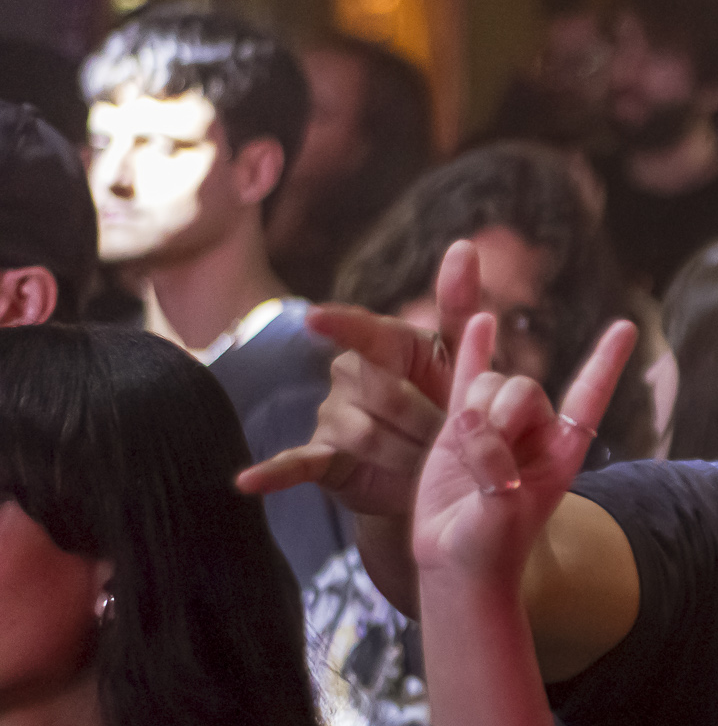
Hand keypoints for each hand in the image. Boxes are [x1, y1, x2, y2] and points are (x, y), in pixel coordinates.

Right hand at [236, 241, 482, 516]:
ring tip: (430, 465)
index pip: (363, 331)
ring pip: (367, 434)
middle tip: (456, 439)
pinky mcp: (322, 458)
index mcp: (383, 345)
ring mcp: (331, 415)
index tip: (316, 319)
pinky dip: (273, 473)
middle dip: (429, 420)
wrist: (439, 467)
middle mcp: (349, 373)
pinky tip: (246, 481)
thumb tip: (463, 244)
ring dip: (408, 454)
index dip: (342, 326)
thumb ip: (459, 303)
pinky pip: (296, 462)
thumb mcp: (462, 356)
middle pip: (385, 394)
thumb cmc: (450, 399)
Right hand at [412, 310, 636, 579]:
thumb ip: (493, 467)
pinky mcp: (459, 425)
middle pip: (522, 387)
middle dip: (501, 414)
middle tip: (489, 466)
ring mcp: (496, 425)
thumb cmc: (490, 546)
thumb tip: (470, 422)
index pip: (589, 396)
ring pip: (487, 385)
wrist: (457, 561)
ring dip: (472, 415)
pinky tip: (483, 320)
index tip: (626, 328)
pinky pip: (467, 376)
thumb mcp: (499, 513)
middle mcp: (535, 432)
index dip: (605, 362)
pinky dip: (474, 348)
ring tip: (466, 459)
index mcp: (562, 450)